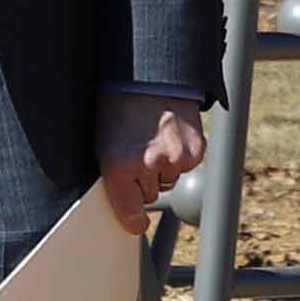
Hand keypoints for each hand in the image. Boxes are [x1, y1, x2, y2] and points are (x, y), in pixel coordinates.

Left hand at [95, 93, 206, 236]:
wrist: (148, 77)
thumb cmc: (120, 109)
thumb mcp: (104, 143)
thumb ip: (113, 176)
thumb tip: (124, 206)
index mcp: (118, 166)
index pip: (129, 213)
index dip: (133, 220)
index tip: (137, 223)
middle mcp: (148, 166)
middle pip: (149, 195)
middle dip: (143, 179)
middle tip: (138, 152)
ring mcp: (174, 159)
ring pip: (168, 180)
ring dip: (163, 166)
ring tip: (153, 138)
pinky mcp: (195, 151)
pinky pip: (186, 166)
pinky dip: (180, 155)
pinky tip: (170, 135)